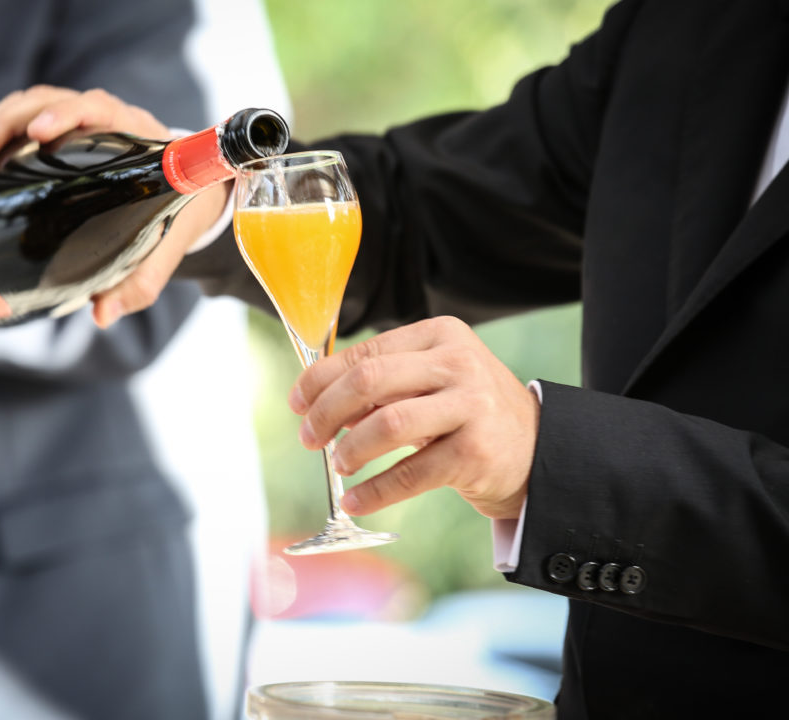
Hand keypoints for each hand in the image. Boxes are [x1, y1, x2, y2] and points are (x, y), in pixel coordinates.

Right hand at [0, 85, 231, 327]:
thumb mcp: (168, 247)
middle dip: (2, 126)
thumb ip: (139, 281)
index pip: (98, 108)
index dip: (67, 114)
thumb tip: (101, 313)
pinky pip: (16, 127)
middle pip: (45, 103)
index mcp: (136, 133)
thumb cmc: (180, 213)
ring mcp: (75, 125)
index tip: (38, 133)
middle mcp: (103, 119)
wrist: (190, 193)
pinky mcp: (52, 137)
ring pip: (23, 111)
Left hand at [288, 315, 539, 520]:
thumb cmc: (467, 413)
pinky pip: (410, 474)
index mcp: (440, 335)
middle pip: (369, 380)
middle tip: (309, 438)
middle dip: (326, 412)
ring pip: (386, 424)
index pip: (365, 352)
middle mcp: (458, 363)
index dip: (320, 379)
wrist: (539, 450)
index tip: (296, 403)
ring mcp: (471, 407)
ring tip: (340, 465)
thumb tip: (314, 403)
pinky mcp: (476, 453)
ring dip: (350, 449)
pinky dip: (374, 491)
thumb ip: (380, 385)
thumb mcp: (430, 382)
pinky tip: (355, 500)